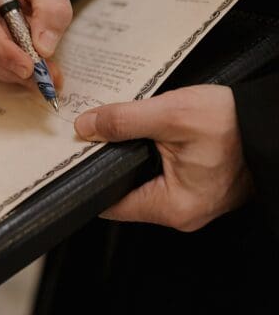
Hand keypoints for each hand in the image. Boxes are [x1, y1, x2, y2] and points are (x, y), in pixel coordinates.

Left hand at [75, 85, 253, 230]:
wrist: (268, 120)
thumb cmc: (229, 123)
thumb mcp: (169, 114)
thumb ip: (123, 121)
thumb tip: (86, 127)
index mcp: (173, 207)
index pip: (112, 203)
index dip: (87, 177)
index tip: (69, 155)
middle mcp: (183, 212)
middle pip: (126, 189)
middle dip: (107, 160)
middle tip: (87, 132)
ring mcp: (193, 199)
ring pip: (143, 178)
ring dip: (129, 152)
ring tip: (110, 126)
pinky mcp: (200, 183)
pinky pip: (162, 172)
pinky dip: (149, 151)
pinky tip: (141, 129)